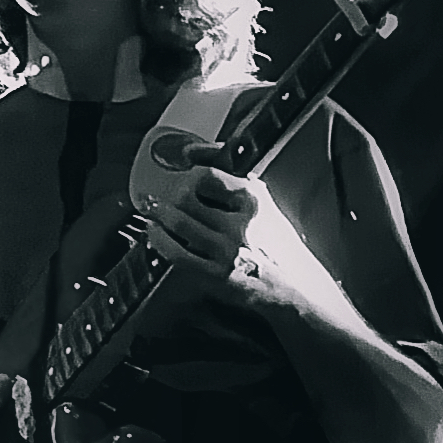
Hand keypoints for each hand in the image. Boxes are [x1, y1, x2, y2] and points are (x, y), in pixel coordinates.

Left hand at [138, 142, 265, 300]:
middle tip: (156, 196)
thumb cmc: (275, 246)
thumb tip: (196, 155)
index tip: (178, 178)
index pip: (207, 176)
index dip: (186, 175)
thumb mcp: (264, 207)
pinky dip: (159, 240)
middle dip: (166, 195)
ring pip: (179, 222)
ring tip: (150, 209)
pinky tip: (154, 233)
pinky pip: (177, 253)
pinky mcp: (216, 274)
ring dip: (157, 213)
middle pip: (187, 196)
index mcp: (253, 201)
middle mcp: (241, 223)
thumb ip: (235, 184)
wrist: (292, 287)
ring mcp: (227, 249)